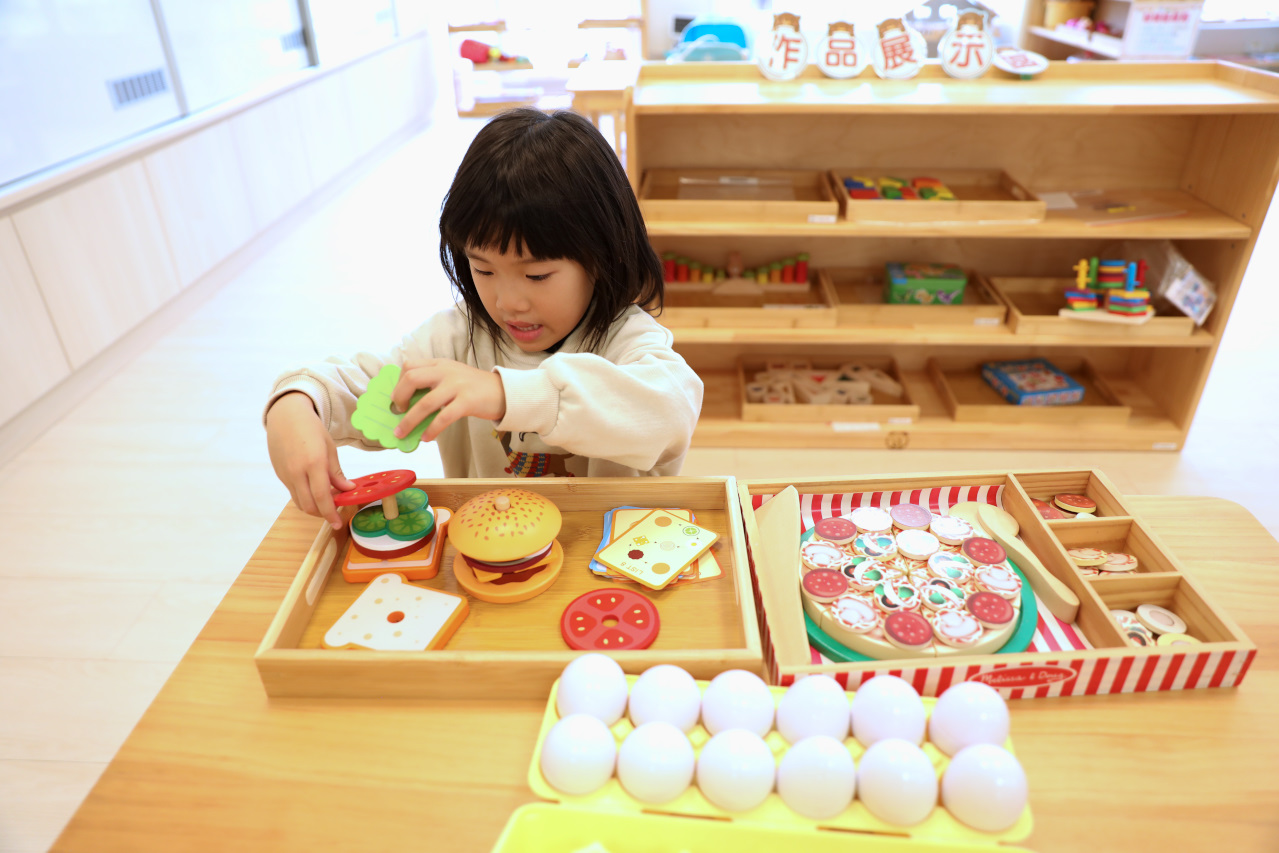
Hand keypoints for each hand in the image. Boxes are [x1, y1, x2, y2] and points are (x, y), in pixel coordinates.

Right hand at [265, 392, 355, 529]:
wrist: (285, 416)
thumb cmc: (311, 429)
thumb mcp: (329, 448)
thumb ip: (337, 473)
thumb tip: (348, 490)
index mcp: (314, 463)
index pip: (323, 497)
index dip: (331, 513)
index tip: (338, 522)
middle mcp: (297, 472)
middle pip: (309, 506)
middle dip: (323, 514)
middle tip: (335, 511)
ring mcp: (286, 474)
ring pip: (300, 502)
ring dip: (313, 507)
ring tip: (326, 501)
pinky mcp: (280, 475)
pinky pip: (293, 493)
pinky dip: (305, 497)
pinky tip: (314, 491)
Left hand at [392, 359, 505, 443]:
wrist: (504, 391)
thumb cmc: (474, 388)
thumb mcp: (452, 377)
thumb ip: (433, 383)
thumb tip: (408, 405)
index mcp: (440, 364)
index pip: (409, 366)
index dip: (398, 383)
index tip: (398, 399)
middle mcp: (446, 371)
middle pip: (411, 378)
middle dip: (399, 398)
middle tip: (398, 412)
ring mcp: (457, 385)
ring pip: (425, 403)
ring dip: (409, 420)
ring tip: (402, 433)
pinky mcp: (468, 401)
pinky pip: (443, 417)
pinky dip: (431, 429)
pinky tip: (427, 438)